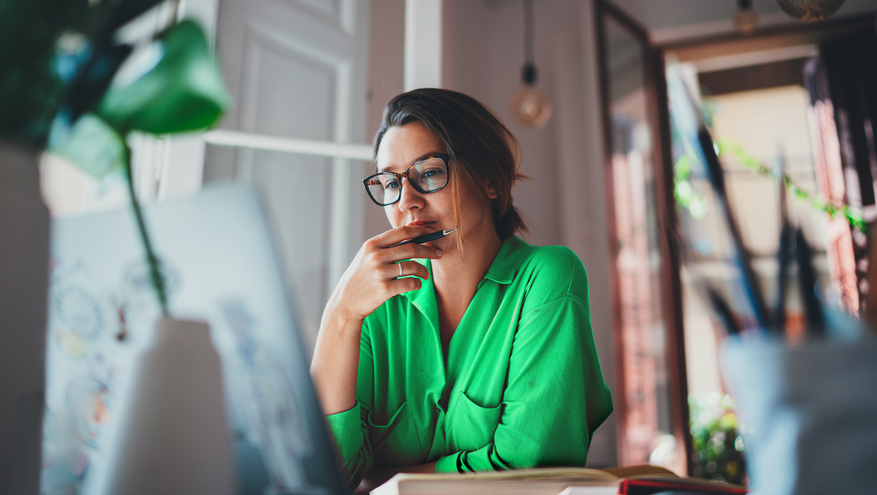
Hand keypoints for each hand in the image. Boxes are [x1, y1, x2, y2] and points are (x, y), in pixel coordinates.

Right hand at [326, 226, 442, 322]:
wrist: (346, 302)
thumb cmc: (360, 278)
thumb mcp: (366, 256)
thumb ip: (385, 246)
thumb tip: (412, 234)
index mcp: (372, 245)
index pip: (401, 232)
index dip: (420, 230)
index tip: (431, 232)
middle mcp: (376, 256)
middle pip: (412, 248)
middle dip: (429, 250)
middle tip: (438, 253)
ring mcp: (380, 273)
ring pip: (414, 266)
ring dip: (424, 270)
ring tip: (425, 274)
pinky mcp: (385, 289)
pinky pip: (411, 283)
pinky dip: (417, 283)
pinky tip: (416, 284)